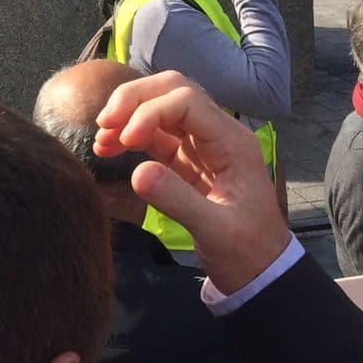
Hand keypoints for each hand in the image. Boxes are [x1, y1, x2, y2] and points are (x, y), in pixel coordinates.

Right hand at [94, 72, 292, 294]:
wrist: (260, 272)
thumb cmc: (246, 252)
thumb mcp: (215, 231)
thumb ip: (178, 200)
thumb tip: (136, 174)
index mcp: (232, 142)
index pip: (187, 102)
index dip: (150, 112)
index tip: (126, 140)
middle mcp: (218, 134)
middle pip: (174, 91)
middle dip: (135, 99)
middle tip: (104, 123)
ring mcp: (201, 145)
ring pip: (162, 108)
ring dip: (129, 115)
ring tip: (101, 138)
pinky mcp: (186, 161)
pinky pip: (156, 135)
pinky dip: (131, 136)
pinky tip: (108, 147)